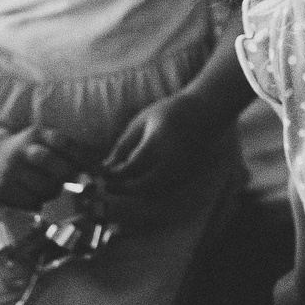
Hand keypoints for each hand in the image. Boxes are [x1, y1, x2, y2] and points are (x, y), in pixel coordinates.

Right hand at [0, 124, 90, 210]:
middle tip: (73, 183)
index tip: (92, 169)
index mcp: (37, 134)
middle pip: (50, 162)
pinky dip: (40, 203)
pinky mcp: (4, 186)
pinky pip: (29, 200)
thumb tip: (100, 171)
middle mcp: (23, 149)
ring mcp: (11, 168)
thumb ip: (69, 152)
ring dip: (54, 192)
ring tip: (55, 191)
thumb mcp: (44, 142)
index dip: (81, 156)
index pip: (62, 141)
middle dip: (67, 175)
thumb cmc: (29, 151)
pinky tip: (40, 199)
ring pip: (42, 185)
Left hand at [98, 92, 215, 217]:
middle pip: (143, 186)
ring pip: (153, 191)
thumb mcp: (140, 122)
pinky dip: (148, 188)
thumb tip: (106, 167)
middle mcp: (171, 159)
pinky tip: (138, 180)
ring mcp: (181, 170)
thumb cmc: (168, 113)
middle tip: (107, 185)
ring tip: (121, 182)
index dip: (113, 174)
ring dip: (134, 190)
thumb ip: (123, 145)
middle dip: (123, 188)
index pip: (131, 167)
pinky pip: (163, 189)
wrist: (204, 113)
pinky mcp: (187, 176)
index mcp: (158, 142)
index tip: (101, 172)